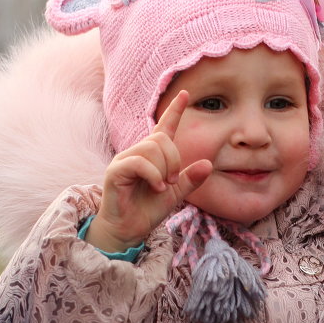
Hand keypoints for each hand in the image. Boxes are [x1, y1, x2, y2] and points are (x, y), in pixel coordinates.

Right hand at [86, 90, 211, 251]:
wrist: (130, 229)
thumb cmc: (149, 209)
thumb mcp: (176, 193)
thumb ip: (191, 179)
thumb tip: (208, 163)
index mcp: (153, 155)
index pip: (164, 126)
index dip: (174, 110)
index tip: (184, 93)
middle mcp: (137, 152)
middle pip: (160, 139)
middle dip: (174, 159)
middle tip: (173, 181)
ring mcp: (124, 160)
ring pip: (151, 148)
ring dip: (164, 169)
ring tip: (163, 186)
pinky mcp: (115, 171)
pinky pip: (139, 162)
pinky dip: (153, 175)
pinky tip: (156, 188)